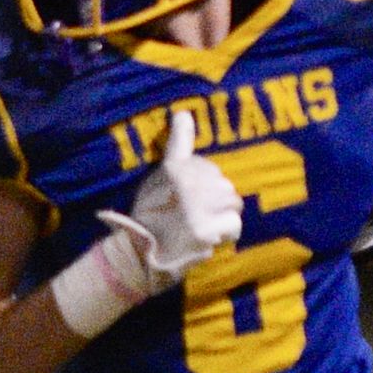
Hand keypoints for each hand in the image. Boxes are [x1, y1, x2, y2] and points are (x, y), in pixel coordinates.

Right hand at [68, 111, 246, 325]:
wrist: (138, 257)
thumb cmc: (147, 222)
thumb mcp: (152, 185)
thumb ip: (172, 159)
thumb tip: (183, 115)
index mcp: (170, 171)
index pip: (187, 151)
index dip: (187, 141)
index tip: (182, 123)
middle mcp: (186, 184)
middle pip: (223, 183)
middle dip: (217, 199)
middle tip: (199, 214)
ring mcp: (198, 208)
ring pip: (232, 202)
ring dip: (224, 215)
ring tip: (207, 225)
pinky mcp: (206, 230)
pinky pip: (234, 224)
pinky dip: (227, 232)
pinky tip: (213, 237)